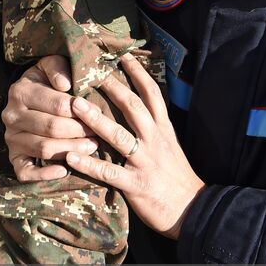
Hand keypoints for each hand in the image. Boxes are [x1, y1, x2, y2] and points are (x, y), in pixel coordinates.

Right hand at [3, 56, 98, 181]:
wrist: (28, 98)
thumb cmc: (48, 81)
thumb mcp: (52, 65)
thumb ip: (59, 68)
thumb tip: (65, 84)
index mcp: (20, 91)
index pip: (57, 105)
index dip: (82, 111)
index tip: (98, 113)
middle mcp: (11, 115)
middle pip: (51, 128)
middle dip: (79, 131)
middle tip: (99, 133)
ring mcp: (10, 138)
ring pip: (43, 149)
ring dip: (71, 150)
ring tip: (91, 147)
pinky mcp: (13, 158)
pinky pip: (25, 172)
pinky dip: (44, 175)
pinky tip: (64, 171)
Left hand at [61, 55, 204, 238]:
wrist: (193, 210)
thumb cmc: (176, 177)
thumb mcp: (169, 145)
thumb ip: (153, 127)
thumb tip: (136, 107)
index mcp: (163, 130)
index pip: (152, 95)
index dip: (138, 74)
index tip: (123, 56)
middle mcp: (155, 140)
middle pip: (133, 107)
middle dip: (112, 87)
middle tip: (91, 70)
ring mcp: (145, 162)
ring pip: (119, 136)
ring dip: (96, 119)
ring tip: (74, 105)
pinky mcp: (136, 184)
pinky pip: (110, 173)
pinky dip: (90, 165)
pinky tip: (72, 157)